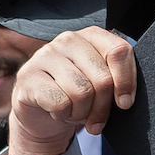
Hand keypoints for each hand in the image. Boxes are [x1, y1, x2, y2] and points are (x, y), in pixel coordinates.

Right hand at [6, 27, 135, 154]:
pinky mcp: (27, 76)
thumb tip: (126, 100)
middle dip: (103, 106)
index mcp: (91, 36)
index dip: (126, 82)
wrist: (43, 115)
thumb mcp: (102, 85)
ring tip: (76, 113)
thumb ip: (116, 80)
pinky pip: (60, 102)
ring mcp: (44, 56)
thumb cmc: (78, 97)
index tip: (125, 103)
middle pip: (102, 78)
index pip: (119, 51)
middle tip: (97, 119)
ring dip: (83, 112)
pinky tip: (59, 112)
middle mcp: (67, 40)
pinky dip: (64, 115)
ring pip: (82, 92)